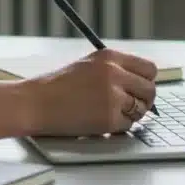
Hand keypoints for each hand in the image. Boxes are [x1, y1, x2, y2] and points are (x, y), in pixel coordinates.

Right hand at [24, 49, 158, 137]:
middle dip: (143, 101)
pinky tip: (100, 122)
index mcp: (110, 56)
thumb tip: (141, 86)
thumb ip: (114, 71)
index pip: (148, 68)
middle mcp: (114, 73)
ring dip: (131, 115)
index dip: (145, 81)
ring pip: (141, 109)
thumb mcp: (88, 66)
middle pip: (150, 89)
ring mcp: (113, 95)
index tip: (139, 89)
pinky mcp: (109, 117)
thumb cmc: (57, 87)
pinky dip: (117, 128)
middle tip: (130, 107)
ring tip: (111, 114)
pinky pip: (127, 126)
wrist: (34, 103)